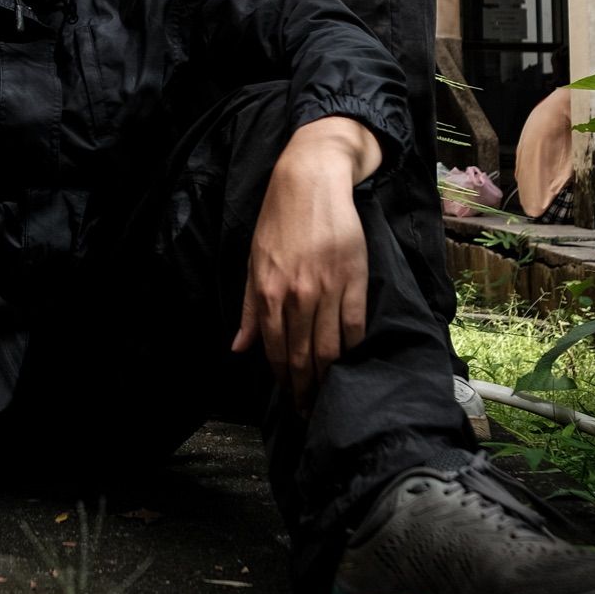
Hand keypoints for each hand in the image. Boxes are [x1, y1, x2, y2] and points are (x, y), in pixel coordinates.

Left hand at [233, 124, 376, 413]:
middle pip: (305, 357)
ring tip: (330, 396)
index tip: (290, 402)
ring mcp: (327, 289)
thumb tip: (238, 348)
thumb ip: (248, 308)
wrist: (311, 181)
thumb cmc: (277, 220)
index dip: (285, 382)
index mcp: (267, 293)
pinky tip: (352, 361)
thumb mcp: (253, 261)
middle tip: (310, 412)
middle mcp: (296, 296)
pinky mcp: (354, 279)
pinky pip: (355, 326)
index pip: (277, 352)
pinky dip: (354, 348)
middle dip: (307, 390)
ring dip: (330, 378)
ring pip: (331, 348)